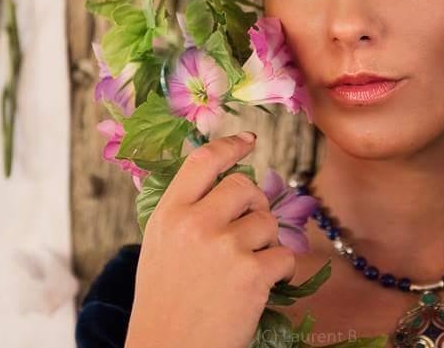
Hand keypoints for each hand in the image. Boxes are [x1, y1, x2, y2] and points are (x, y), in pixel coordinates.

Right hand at [124, 132, 295, 347]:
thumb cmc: (164, 303)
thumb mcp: (160, 247)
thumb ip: (186, 213)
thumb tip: (224, 185)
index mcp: (168, 214)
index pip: (203, 161)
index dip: (229, 146)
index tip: (247, 140)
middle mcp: (195, 223)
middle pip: (244, 187)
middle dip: (254, 205)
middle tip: (248, 231)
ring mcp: (224, 247)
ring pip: (267, 222)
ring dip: (265, 243)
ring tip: (245, 270)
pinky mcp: (252, 273)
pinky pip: (284, 255)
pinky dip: (280, 271)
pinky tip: (260, 287)